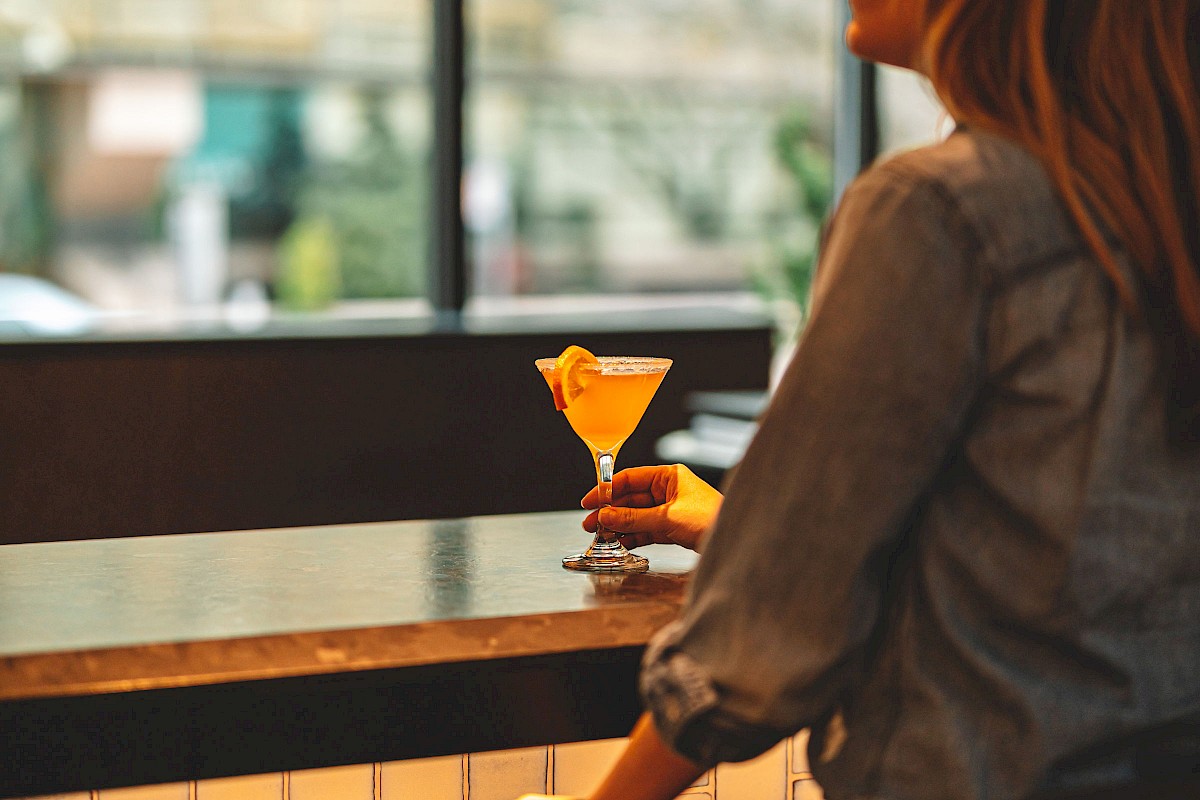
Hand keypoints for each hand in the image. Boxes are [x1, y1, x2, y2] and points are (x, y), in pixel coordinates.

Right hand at [581, 464, 722, 551]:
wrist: (736, 540)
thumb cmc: (711, 520)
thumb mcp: (667, 518)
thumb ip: (634, 518)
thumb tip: (606, 515)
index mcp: (669, 476)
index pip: (630, 478)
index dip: (607, 489)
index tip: (590, 501)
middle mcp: (669, 490)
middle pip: (631, 499)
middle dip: (610, 512)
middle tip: (591, 524)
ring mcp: (671, 509)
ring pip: (637, 516)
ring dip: (620, 526)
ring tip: (601, 536)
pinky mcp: (674, 527)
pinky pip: (647, 529)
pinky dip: (633, 535)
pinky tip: (621, 542)